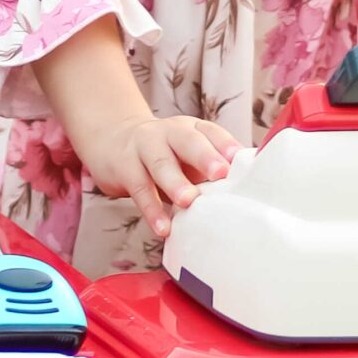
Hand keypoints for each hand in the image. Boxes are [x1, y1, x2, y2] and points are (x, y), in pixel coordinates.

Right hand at [80, 112, 237, 241]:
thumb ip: (209, 170)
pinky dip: (152, 210)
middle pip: (187, 141)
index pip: (211, 132)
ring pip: (160, 163)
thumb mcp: (186, 155)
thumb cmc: (162, 155)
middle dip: (204, 157)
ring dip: (175, 182)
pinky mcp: (125, 167)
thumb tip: (245, 196)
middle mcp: (168, 133)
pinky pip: (140, 189)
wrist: (111, 141)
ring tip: (188, 201)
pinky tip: (162, 228)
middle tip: (220, 173)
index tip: (239, 158)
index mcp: (190, 129)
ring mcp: (144, 148)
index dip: (225, 144)